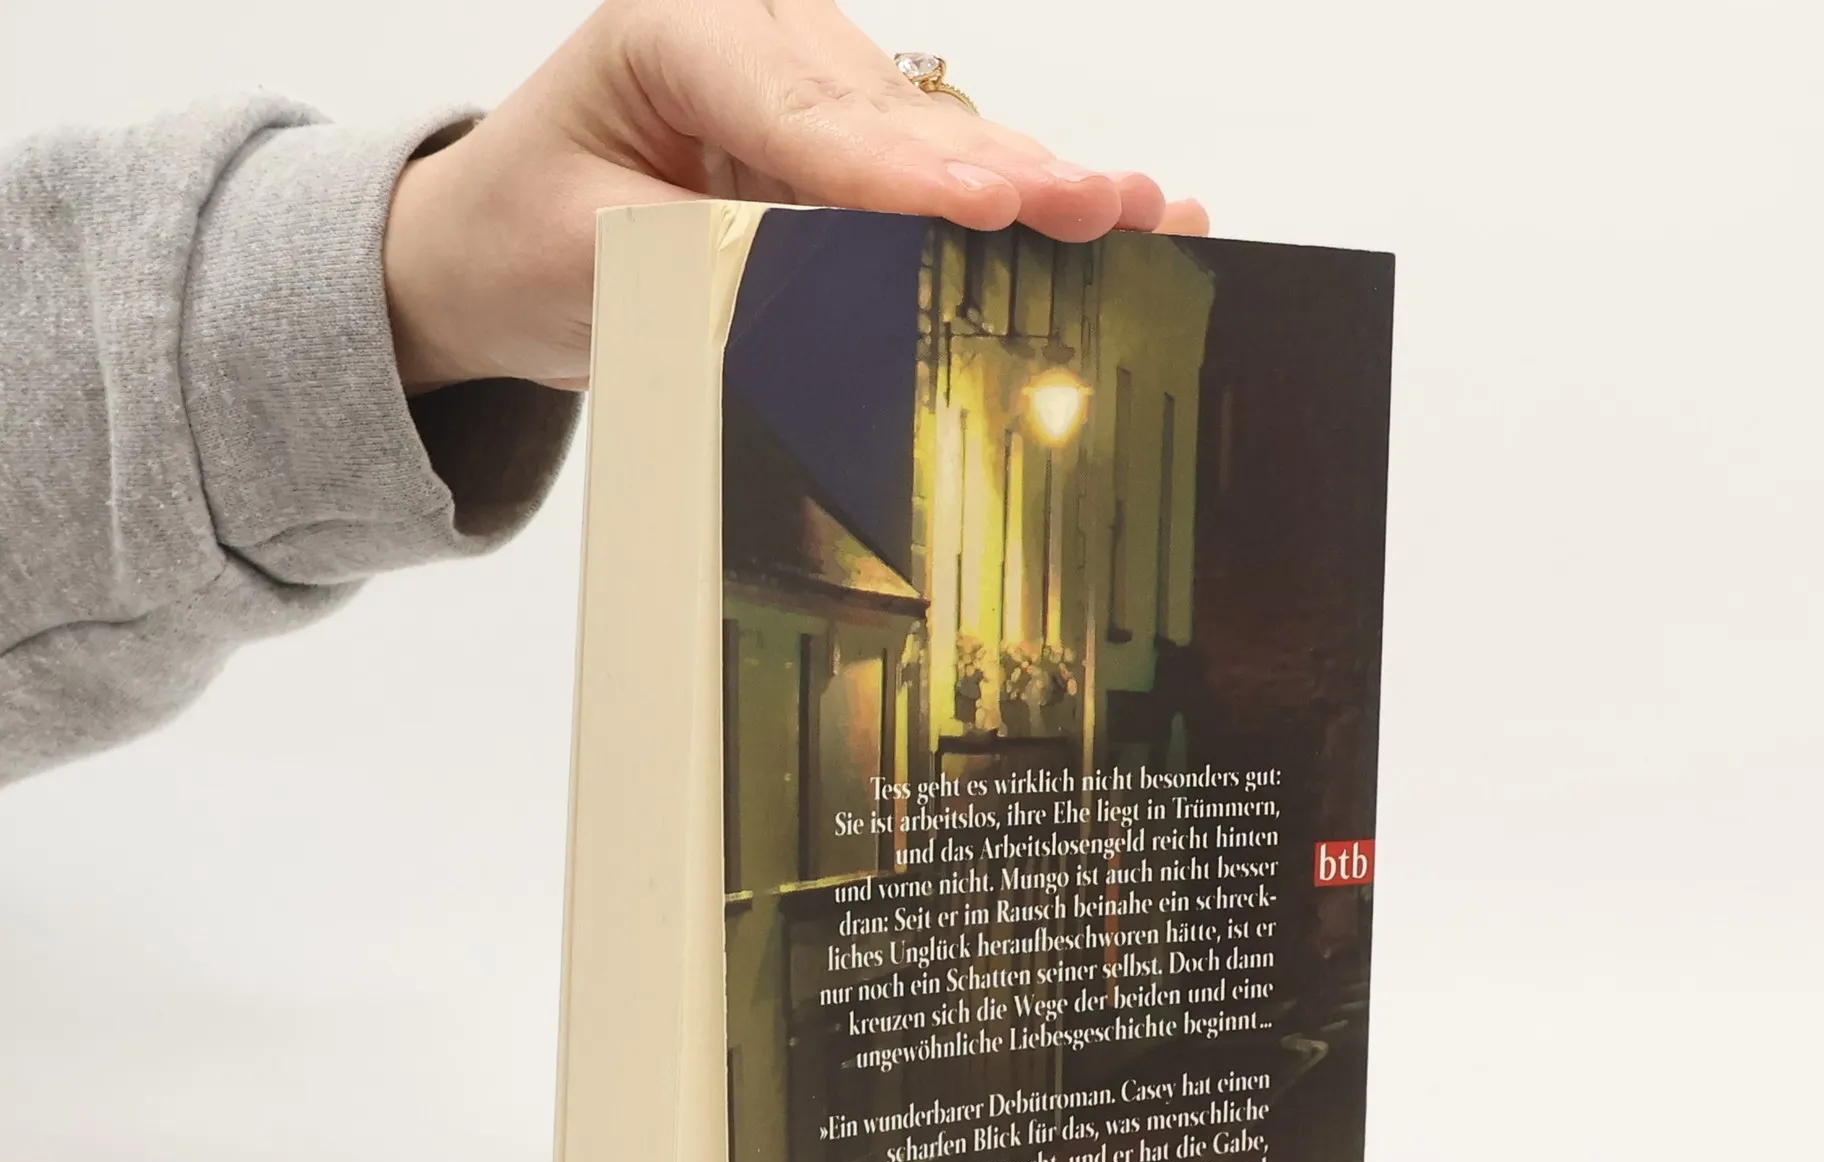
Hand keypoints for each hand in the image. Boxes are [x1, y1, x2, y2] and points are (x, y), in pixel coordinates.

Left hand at [382, 0, 1208, 392]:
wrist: (499, 242)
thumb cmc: (528, 235)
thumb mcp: (591, 256)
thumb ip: (706, 259)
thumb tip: (822, 290)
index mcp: (675, 29)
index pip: (802, 113)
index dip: (899, 171)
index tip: (984, 206)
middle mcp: (758, 33)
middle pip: (894, 118)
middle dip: (1007, 170)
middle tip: (1110, 205)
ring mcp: (812, 80)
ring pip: (935, 140)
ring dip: (1040, 184)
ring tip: (1142, 209)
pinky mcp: (844, 139)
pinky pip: (935, 171)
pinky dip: (1017, 203)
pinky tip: (1107, 210)